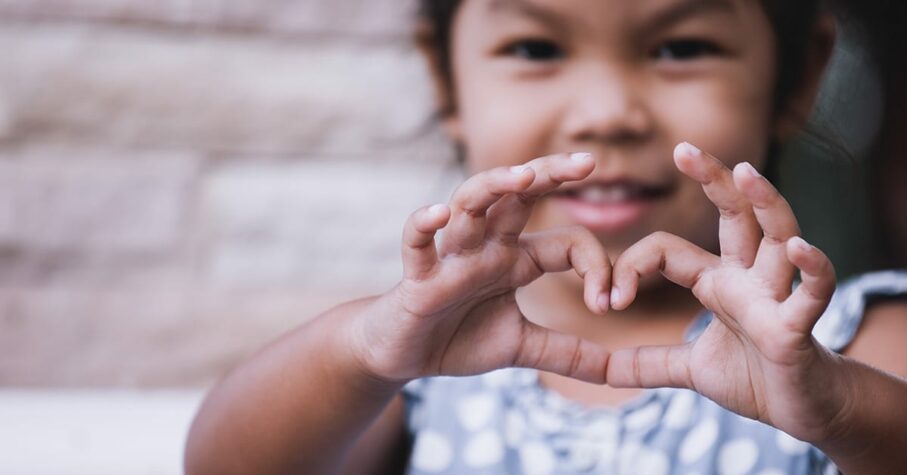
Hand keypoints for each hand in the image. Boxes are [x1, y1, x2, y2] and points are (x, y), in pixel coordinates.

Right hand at [349, 153, 613, 384]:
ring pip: (469, 204)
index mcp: (516, 259)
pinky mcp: (418, 277)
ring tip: (523, 176)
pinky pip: (416, 243)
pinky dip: (423, 224)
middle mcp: (487, 247)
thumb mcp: (524, 347)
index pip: (567, 243)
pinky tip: (438, 213)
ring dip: (494, 185)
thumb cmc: (459, 338)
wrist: (402, 355)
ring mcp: (451, 257)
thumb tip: (623, 373)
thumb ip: (571, 354)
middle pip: (519, 197)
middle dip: (551, 174)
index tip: (610, 304)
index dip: (595, 266)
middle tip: (588, 161)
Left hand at [607, 143, 843, 442]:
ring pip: (777, 236)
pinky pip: (813, 291)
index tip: (609, 301)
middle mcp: (748, 278)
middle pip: (734, 215)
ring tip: (747, 173)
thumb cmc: (754, 380)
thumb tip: (598, 369)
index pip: (667, 250)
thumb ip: (645, 364)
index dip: (632, 266)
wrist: (804, 411)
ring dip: (765, 203)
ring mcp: (776, 297)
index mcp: (718, 282)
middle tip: (683, 148)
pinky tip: (798, 248)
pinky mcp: (799, 327)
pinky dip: (811, 268)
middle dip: (713, 179)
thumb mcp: (687, 370)